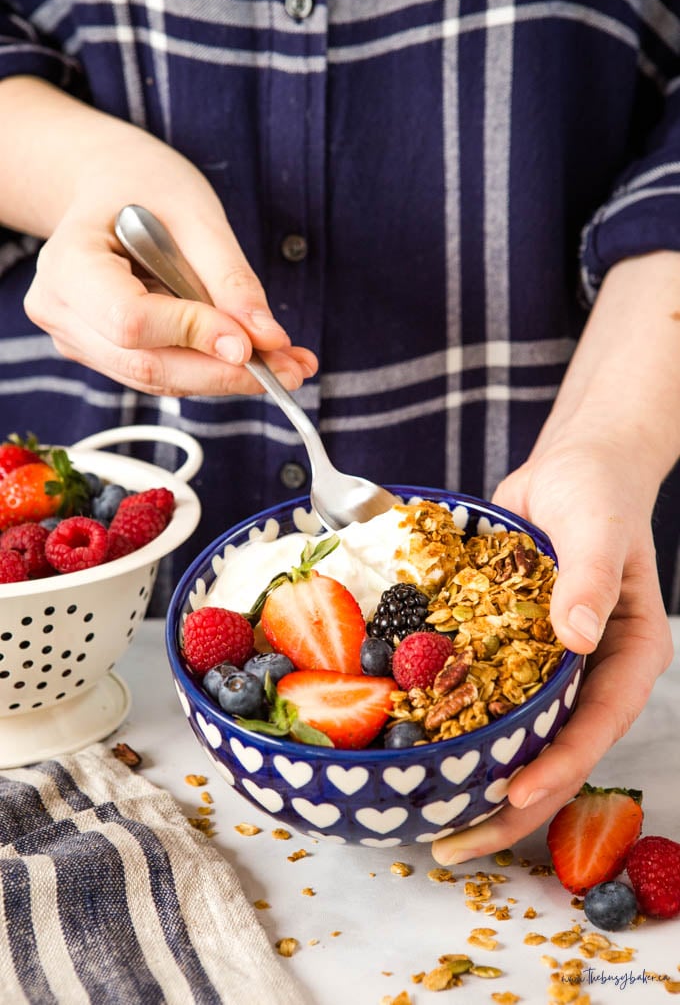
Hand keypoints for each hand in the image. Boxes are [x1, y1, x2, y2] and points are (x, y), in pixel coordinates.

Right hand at [25, 194, 316, 396]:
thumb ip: (229, 278)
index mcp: (70, 265)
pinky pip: (163, 373)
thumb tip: (267, 339)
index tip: (253, 343)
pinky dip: (213, 371)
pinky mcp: (107, 354)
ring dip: (227, 379)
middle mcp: (63, 313)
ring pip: (159, 379)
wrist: (106, 183)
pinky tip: (258, 361)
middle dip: (225, 372)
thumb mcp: (194, 213)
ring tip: (288, 365)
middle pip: (148, 365)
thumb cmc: (143, 184)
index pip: (130, 321)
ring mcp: (80, 340)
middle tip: (291, 368)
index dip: (194, 336)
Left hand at [432, 435, 673, 866]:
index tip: (513, 796)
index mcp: (628, 655)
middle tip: (451, 843)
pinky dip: (457, 725)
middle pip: (556, 753)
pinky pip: (487, 695)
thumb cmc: (597, 490)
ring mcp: (550, 666)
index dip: (558, 768)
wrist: (571, 466)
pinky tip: (415, 749)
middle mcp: (590, 672)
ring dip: (479, 777)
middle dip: (510, 805)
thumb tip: (577, 636)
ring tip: (427, 818)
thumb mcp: (597, 525)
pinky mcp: (514, 650)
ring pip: (518, 736)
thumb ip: (591, 576)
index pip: (597, 726)